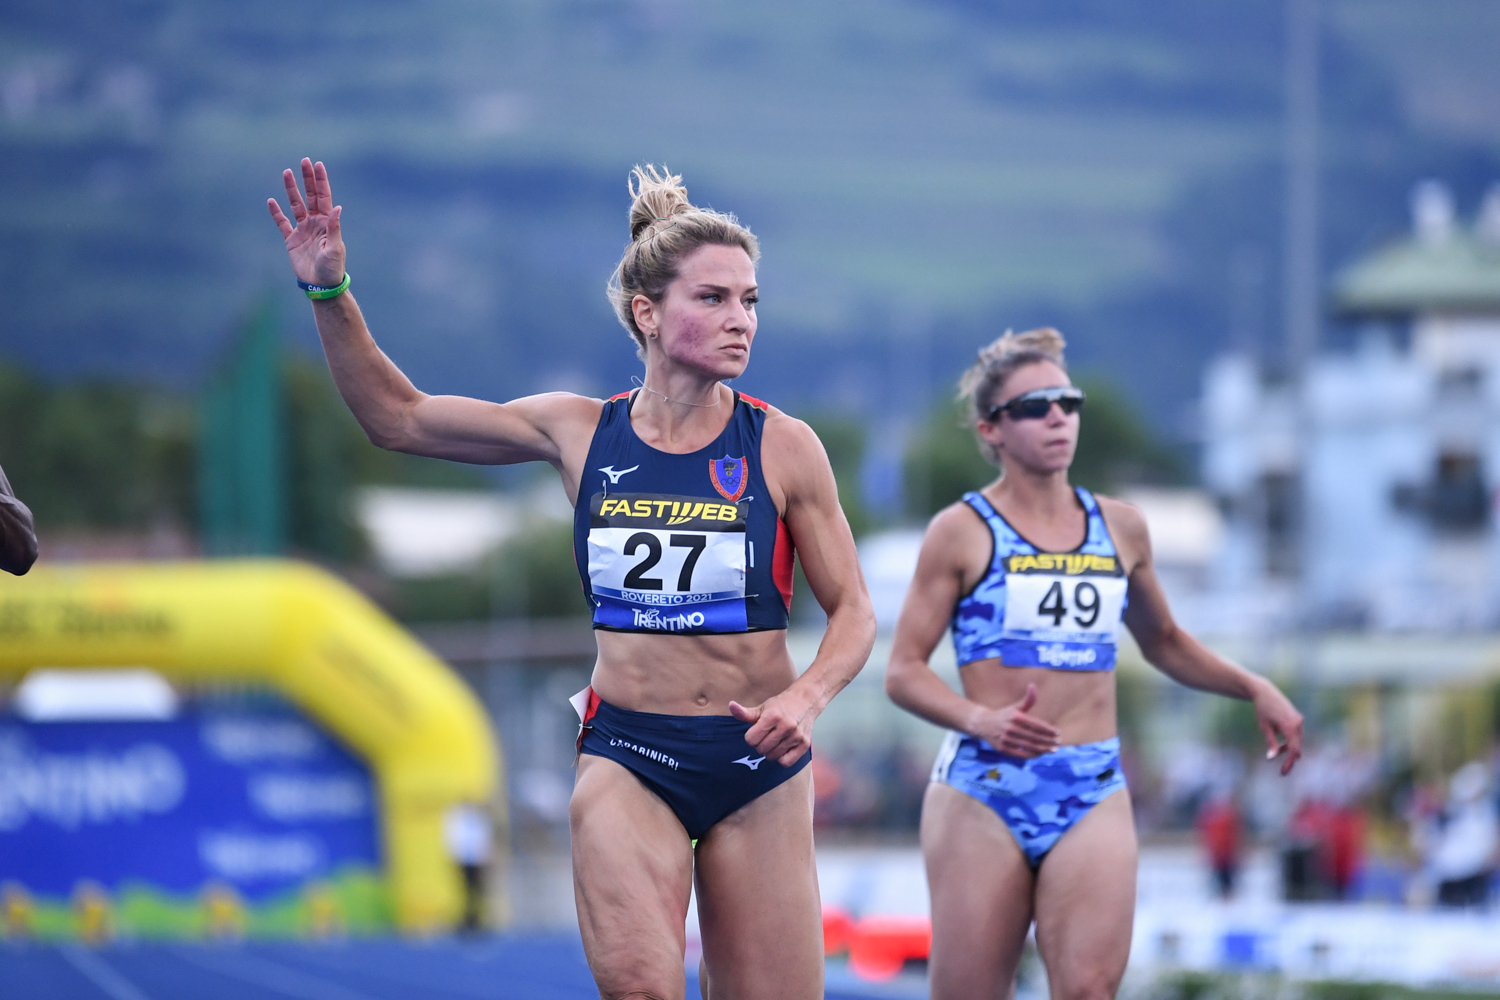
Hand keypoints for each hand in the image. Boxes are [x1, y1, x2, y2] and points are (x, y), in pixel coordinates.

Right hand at [267, 158, 346, 287]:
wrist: (321, 285)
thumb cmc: (333, 268)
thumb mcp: (335, 248)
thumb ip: (334, 228)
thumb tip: (337, 208)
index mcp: (327, 222)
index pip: (324, 197)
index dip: (321, 181)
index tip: (318, 165)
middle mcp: (315, 223)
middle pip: (310, 196)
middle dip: (307, 179)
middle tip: (304, 161)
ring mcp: (302, 230)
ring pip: (295, 205)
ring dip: (291, 189)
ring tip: (287, 172)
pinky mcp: (291, 240)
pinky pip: (282, 223)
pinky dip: (276, 213)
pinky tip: (271, 201)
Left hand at [729, 691, 816, 766]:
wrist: (806, 701)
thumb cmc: (780, 706)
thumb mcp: (762, 708)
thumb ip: (745, 713)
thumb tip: (730, 705)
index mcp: (773, 716)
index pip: (750, 740)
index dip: (751, 736)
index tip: (757, 731)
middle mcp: (786, 726)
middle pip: (761, 749)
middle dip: (760, 744)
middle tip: (766, 736)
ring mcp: (796, 736)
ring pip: (772, 757)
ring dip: (770, 751)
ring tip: (774, 741)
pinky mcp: (804, 744)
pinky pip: (786, 762)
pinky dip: (781, 758)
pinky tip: (782, 748)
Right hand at [968, 684, 1059, 757]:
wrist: (982, 723)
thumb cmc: (1003, 715)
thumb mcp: (1014, 707)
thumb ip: (1027, 700)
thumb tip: (1033, 685)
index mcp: (1015, 717)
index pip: (1035, 724)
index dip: (1048, 729)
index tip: (1058, 732)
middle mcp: (1010, 728)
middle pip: (1033, 737)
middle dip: (1048, 740)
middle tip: (1058, 743)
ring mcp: (1006, 739)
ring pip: (1028, 746)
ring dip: (1042, 749)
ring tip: (1052, 749)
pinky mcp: (1002, 749)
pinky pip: (1020, 754)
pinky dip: (1031, 755)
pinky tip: (1039, 754)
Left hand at [1252, 678, 1303, 775]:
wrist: (1265, 692)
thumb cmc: (1262, 710)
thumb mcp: (1264, 728)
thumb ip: (1271, 743)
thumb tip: (1271, 759)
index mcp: (1290, 726)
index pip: (1294, 750)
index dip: (1289, 763)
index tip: (1283, 773)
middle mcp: (1298, 723)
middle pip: (1297, 747)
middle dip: (1290, 759)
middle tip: (1283, 772)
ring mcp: (1299, 720)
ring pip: (1297, 741)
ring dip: (1289, 749)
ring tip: (1277, 753)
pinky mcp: (1298, 719)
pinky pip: (1296, 735)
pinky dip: (1290, 741)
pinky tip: (1281, 745)